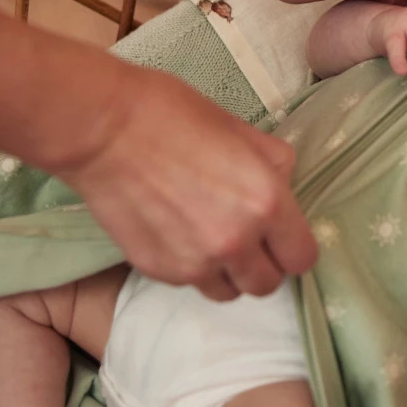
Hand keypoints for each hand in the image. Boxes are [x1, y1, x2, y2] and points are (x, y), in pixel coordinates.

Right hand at [0, 12, 317, 303]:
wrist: (104, 130)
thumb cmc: (174, 114)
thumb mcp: (242, 131)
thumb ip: (273, 166)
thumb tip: (284, 185)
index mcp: (266, 203)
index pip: (302, 258)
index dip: (294, 248)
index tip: (283, 237)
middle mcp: (236, 243)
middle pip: (267, 286)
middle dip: (263, 265)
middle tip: (249, 239)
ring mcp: (194, 263)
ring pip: (228, 292)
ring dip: (228, 273)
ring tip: (211, 238)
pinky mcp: (158, 270)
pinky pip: (190, 283)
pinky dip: (192, 267)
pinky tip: (177, 232)